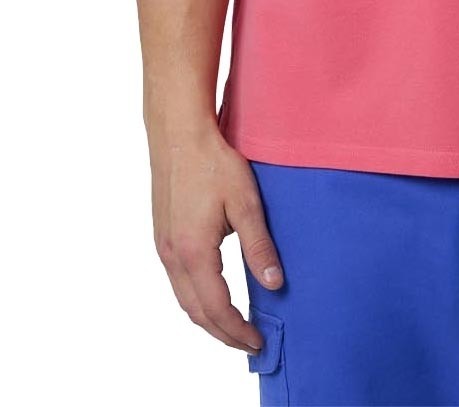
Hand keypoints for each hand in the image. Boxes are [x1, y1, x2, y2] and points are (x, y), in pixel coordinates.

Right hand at [149, 126, 283, 351]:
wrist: (179, 135)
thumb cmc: (213, 164)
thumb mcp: (246, 202)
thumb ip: (258, 245)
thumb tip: (274, 283)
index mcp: (193, 252)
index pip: (216, 308)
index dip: (237, 330)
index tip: (258, 341)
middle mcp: (173, 256)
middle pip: (196, 312)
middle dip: (222, 334)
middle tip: (249, 343)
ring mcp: (164, 247)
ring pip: (184, 299)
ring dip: (208, 318)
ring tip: (234, 326)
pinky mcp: (163, 236)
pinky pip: (177, 282)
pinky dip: (196, 299)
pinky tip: (213, 294)